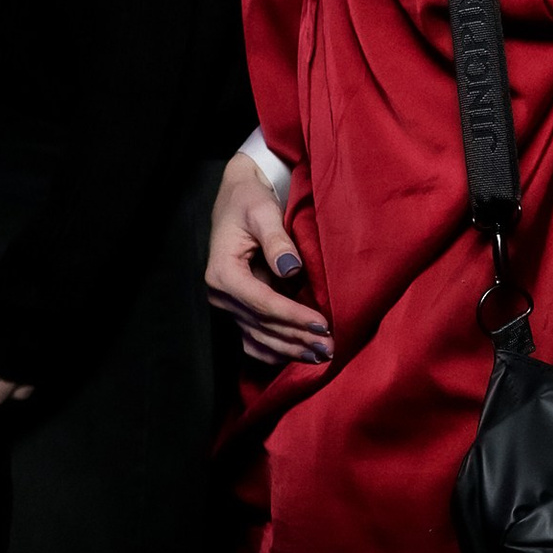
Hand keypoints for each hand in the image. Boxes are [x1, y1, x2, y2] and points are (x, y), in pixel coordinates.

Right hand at [205, 152, 332, 368]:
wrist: (237, 197)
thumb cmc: (249, 200)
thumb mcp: (262, 212)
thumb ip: (276, 240)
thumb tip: (291, 269)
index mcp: (223, 273)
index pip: (262, 303)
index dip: (293, 316)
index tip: (323, 324)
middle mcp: (221, 294)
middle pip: (262, 325)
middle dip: (297, 338)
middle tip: (330, 348)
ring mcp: (228, 304)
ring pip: (259, 337)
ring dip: (290, 349)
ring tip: (321, 356)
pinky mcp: (238, 307)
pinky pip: (254, 337)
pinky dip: (275, 350)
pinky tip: (298, 355)